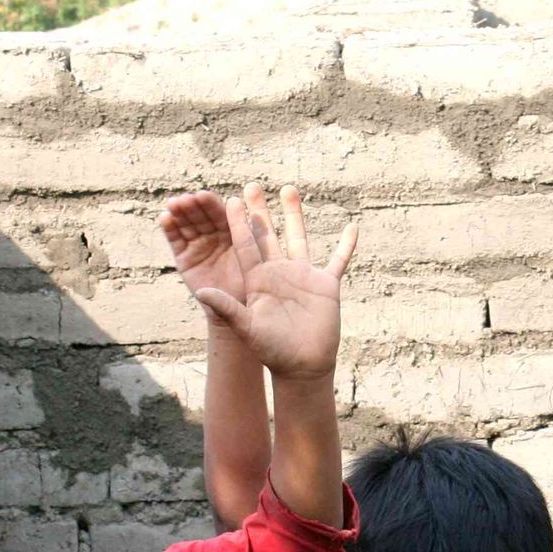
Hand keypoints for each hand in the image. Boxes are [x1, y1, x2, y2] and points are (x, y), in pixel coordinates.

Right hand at [157, 189, 249, 307]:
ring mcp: (199, 246)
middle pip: (202, 217)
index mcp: (233, 233)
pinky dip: (169, 229)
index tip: (203, 195)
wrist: (235, 313)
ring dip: (179, 214)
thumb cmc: (252, 288)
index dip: (211, 206)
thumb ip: (252, 243)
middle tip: (185, 199)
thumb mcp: (254, 264)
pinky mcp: (184, 258)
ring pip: (188, 225)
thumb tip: (254, 215)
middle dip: (193, 207)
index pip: (221, 216)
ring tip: (173, 204)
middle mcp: (215, 236)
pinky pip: (176, 241)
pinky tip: (164, 218)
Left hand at [194, 186, 355, 379]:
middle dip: (260, 210)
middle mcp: (278, 272)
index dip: (238, 224)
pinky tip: (353, 227)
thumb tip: (200, 293)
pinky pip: (338, 260)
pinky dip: (346, 245)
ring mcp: (302, 276)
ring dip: (295, 214)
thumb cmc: (271, 350)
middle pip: (268, 234)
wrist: (301, 366)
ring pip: (299, 237)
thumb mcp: (246, 328)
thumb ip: (226, 308)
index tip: (231, 200)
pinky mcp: (325, 284)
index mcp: (258, 280)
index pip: (245, 245)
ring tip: (288, 189)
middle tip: (252, 185)